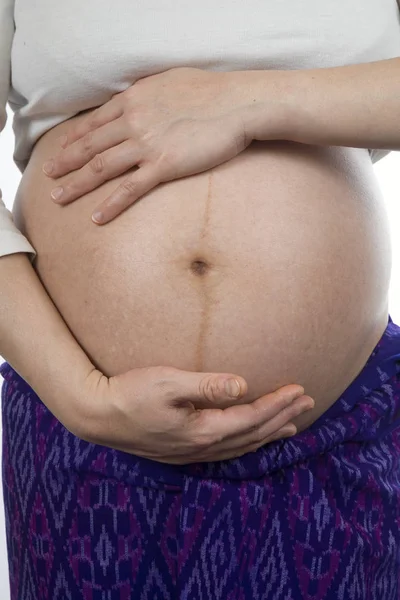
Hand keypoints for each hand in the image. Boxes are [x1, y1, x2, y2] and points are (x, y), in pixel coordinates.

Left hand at [42, 67, 252, 223]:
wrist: (238, 103)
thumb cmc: (212, 91)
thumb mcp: (171, 82)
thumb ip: (149, 94)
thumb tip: (141, 101)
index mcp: (134, 99)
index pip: (95, 121)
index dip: (74, 138)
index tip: (62, 149)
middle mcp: (133, 120)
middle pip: (90, 145)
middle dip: (65, 162)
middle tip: (49, 176)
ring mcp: (146, 144)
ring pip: (101, 167)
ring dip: (76, 184)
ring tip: (58, 198)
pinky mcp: (163, 165)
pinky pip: (129, 189)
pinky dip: (110, 204)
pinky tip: (96, 217)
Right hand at [80, 365, 313, 463]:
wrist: (98, 416)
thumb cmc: (130, 394)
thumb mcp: (168, 383)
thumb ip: (206, 385)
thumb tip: (242, 384)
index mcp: (202, 430)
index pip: (252, 418)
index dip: (278, 404)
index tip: (300, 389)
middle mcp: (202, 447)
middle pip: (254, 434)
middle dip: (283, 418)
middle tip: (309, 403)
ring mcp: (193, 453)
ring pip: (243, 446)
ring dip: (270, 433)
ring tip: (293, 426)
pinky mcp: (183, 451)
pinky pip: (228, 450)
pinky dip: (249, 442)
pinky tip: (252, 438)